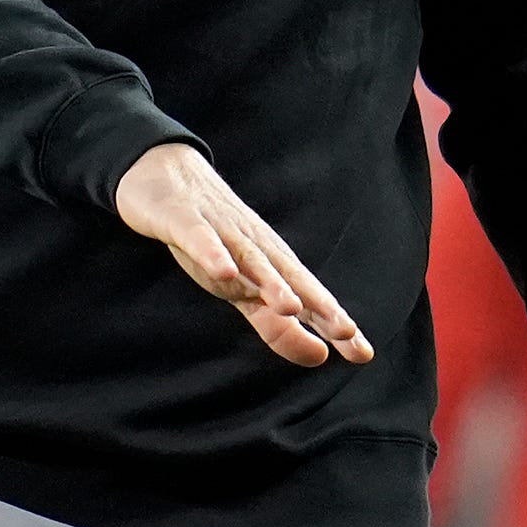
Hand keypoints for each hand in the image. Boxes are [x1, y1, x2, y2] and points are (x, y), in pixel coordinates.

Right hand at [114, 144, 371, 367]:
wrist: (163, 170)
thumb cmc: (212, 238)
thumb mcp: (242, 290)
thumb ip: (276, 325)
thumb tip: (320, 355)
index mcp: (271, 265)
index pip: (309, 297)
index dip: (333, 323)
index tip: (363, 353)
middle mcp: (254, 248)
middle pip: (291, 278)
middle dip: (317, 303)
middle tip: (344, 330)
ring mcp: (221, 232)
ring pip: (250, 260)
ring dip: (271, 283)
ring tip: (291, 307)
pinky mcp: (183, 219)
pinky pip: (200, 239)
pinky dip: (212, 254)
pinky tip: (224, 271)